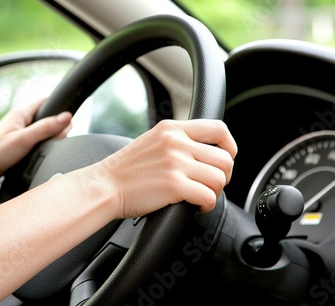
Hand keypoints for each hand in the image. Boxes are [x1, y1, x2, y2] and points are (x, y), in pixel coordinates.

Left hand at [0, 98, 72, 185]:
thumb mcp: (24, 139)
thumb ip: (46, 128)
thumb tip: (66, 117)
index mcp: (21, 114)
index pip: (45, 102)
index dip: (59, 106)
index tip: (69, 115)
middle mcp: (21, 123)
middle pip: (47, 119)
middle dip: (57, 126)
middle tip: (59, 137)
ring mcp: (20, 135)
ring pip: (42, 133)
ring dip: (49, 139)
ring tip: (51, 146)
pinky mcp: (19, 148)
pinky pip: (36, 144)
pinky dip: (42, 148)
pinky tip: (42, 154)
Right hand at [96, 119, 236, 217]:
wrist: (105, 186)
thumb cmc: (127, 170)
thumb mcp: (153, 141)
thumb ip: (178, 141)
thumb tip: (206, 151)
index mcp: (172, 129)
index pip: (218, 129)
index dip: (230, 146)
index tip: (227, 157)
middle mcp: (176, 142)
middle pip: (225, 158)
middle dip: (223, 176)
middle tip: (210, 185)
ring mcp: (176, 163)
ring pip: (220, 178)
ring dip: (215, 192)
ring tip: (201, 196)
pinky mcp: (174, 185)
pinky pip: (209, 196)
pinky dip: (206, 205)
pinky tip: (195, 206)